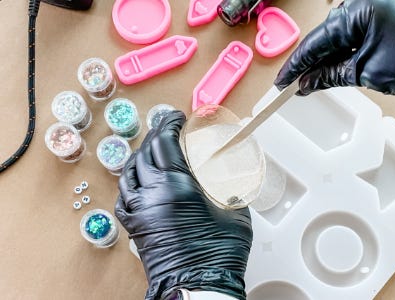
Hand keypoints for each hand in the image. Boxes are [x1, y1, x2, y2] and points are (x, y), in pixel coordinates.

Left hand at [115, 111, 252, 299]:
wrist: (197, 285)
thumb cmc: (218, 253)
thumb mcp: (234, 213)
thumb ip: (230, 190)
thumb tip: (231, 182)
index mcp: (178, 185)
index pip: (164, 141)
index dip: (169, 123)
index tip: (175, 116)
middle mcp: (152, 193)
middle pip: (145, 151)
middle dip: (156, 134)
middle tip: (166, 128)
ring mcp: (139, 209)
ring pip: (129, 171)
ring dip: (140, 156)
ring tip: (152, 151)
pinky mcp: (133, 225)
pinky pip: (124, 196)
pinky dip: (130, 182)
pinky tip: (138, 181)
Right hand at [274, 0, 394, 94]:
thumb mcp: (369, 71)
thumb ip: (331, 75)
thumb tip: (307, 83)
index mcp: (357, 12)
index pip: (313, 43)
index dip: (294, 66)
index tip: (282, 82)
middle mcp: (361, 6)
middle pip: (322, 39)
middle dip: (307, 64)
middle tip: (292, 86)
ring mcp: (370, 12)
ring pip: (336, 40)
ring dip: (323, 62)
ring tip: (309, 83)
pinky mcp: (378, 19)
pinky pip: (351, 38)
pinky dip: (340, 56)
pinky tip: (329, 71)